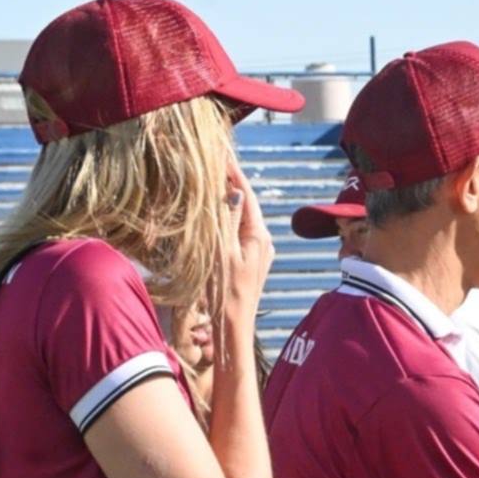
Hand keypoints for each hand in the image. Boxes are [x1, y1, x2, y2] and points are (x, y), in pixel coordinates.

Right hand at [223, 161, 273, 326]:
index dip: (233, 172)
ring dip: (228, 198)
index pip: (245, 194)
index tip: (221, 151)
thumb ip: (227, 221)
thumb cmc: (224, 292)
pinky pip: (238, 229)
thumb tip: (234, 192)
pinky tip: (216, 209)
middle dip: (230, 181)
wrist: (233, 326)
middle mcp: (263, 240)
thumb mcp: (222, 253)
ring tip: (214, 176)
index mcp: (258, 235)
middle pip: (245, 203)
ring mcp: (258, 250)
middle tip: (216, 157)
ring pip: (242, 216)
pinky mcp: (250, 259)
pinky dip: (227, 216)